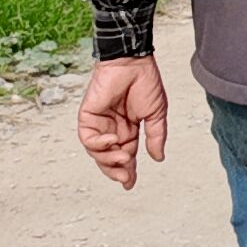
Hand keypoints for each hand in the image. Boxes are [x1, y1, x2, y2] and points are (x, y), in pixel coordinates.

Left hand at [78, 56, 169, 188]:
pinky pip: (88, 138)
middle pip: (109, 159)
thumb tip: (158, 158)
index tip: (130, 184)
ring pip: (97, 153)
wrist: (132, 62)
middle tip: (126, 178)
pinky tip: (113, 139)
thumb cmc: (145, 82)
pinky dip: (99, 144)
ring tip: (123, 158)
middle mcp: (112, 129)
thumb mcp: (156, 114)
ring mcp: (99, 124)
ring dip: (109, 160)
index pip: (125, 156)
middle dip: (116, 171)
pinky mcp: (88, 116)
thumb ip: (155, 136)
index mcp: (129, 130)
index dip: (127, 171)